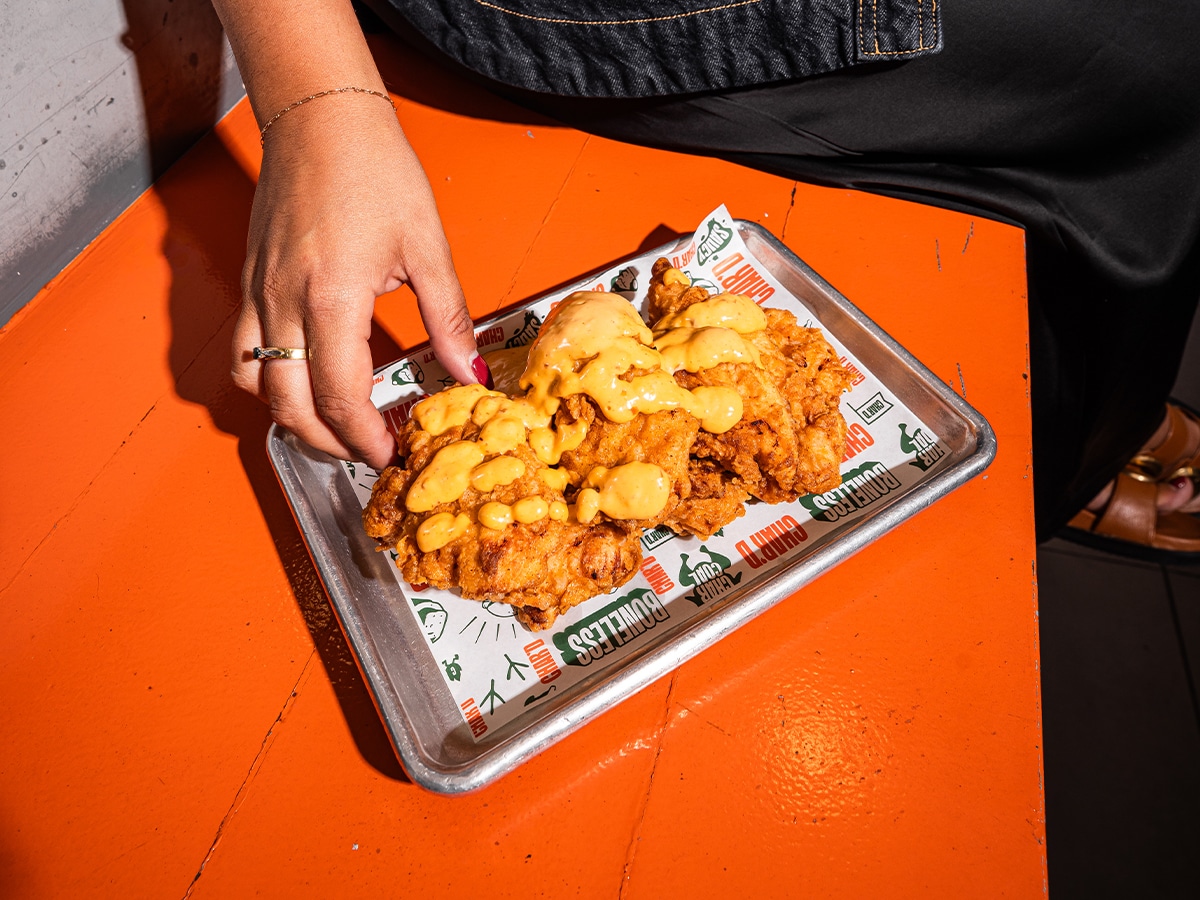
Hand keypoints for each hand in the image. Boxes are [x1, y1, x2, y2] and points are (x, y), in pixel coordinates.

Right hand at [231, 93, 483, 469]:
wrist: (320, 115)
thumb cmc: (372, 167)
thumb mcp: (427, 246)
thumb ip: (449, 318)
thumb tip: (472, 370)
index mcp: (331, 297)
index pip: (340, 397)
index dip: (365, 437)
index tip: (390, 451)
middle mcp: (284, 301)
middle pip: (291, 406)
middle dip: (330, 442)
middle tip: (367, 450)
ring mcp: (259, 292)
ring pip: (254, 385)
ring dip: (292, 416)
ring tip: (333, 424)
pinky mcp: (249, 281)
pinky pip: (242, 351)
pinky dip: (265, 381)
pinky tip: (299, 380)